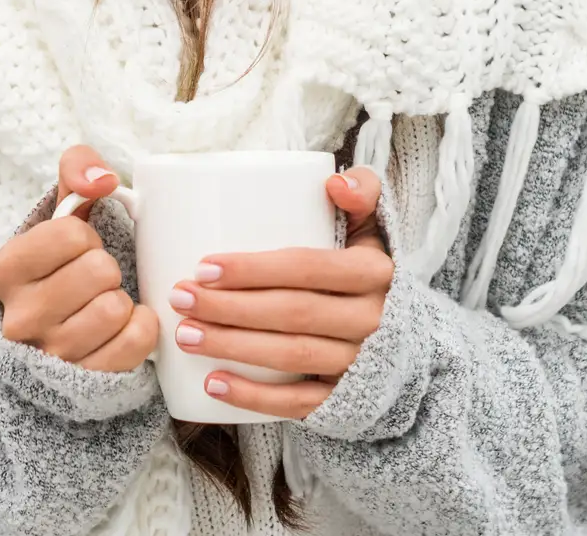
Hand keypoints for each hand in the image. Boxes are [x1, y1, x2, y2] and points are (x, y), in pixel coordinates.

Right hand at [0, 145, 158, 371]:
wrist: (45, 342)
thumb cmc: (57, 269)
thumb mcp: (58, 214)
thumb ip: (75, 169)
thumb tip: (103, 179)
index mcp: (3, 272)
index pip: (70, 235)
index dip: (85, 237)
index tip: (75, 251)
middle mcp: (19, 319)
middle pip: (99, 271)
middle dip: (106, 269)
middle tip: (91, 281)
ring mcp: (51, 357)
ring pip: (115, 308)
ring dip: (120, 300)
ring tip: (100, 304)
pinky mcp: (85, 382)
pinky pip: (136, 340)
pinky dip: (140, 327)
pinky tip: (120, 326)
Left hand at [172, 166, 392, 418]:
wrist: (405, 339)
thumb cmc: (367, 272)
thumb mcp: (374, 229)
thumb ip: (362, 192)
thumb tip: (333, 181)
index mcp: (374, 272)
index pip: (308, 269)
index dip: (254, 269)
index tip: (203, 267)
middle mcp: (372, 320)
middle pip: (292, 314)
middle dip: (230, 307)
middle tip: (181, 298)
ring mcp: (360, 364)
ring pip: (291, 357)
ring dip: (233, 347)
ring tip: (185, 335)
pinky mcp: (347, 401)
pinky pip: (299, 404)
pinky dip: (254, 397)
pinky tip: (212, 384)